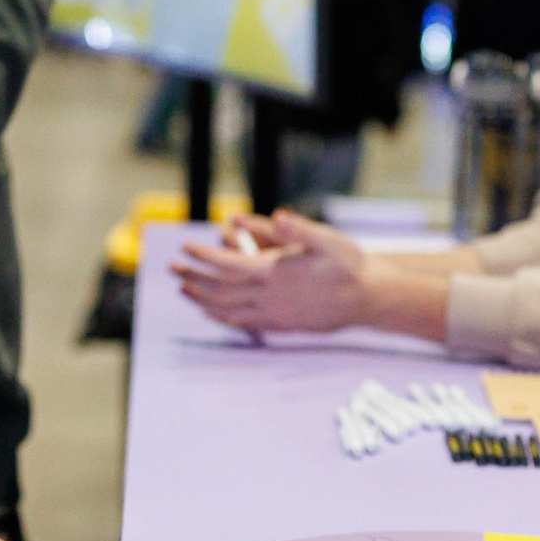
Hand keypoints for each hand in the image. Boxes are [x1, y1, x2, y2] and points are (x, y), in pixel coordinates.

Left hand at [169, 210, 369, 334]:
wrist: (368, 298)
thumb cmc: (348, 264)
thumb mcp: (325, 238)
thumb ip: (295, 228)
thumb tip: (275, 215)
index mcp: (275, 273)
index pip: (228, 266)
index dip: (203, 258)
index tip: (184, 249)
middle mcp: (269, 297)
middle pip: (220, 290)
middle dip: (193, 278)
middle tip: (171, 269)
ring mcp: (274, 314)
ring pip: (227, 310)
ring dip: (202, 300)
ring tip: (183, 290)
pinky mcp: (281, 325)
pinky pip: (242, 324)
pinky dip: (222, 318)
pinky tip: (212, 313)